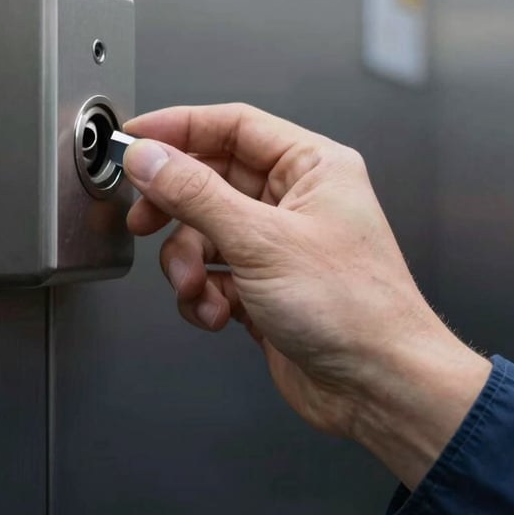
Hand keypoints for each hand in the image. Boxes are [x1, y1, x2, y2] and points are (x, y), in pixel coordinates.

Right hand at [123, 104, 489, 488]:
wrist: (378, 388)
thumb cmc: (355, 309)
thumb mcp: (261, 241)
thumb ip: (195, 194)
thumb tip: (150, 158)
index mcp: (312, 167)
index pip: (234, 126)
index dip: (179, 129)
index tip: (135, 139)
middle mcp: (296, 200)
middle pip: (211, 180)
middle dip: (175, 207)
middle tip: (145, 219)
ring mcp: (278, 244)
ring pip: (204, 231)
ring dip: (187, 263)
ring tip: (194, 286)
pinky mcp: (263, 285)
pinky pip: (211, 272)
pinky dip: (202, 294)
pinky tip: (216, 312)